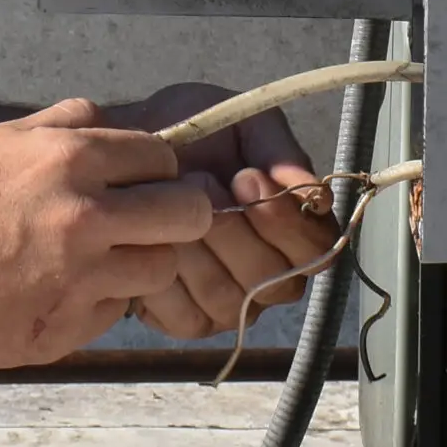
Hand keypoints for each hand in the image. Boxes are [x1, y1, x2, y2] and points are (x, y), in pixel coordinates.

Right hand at [0, 101, 219, 370]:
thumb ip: (64, 125)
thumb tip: (115, 125)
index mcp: (69, 160)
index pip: (165, 158)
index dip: (156, 168)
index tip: (141, 180)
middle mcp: (83, 219)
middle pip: (187, 215)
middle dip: (176, 213)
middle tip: (148, 220)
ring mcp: (77, 281)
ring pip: (159, 269)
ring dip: (138, 260)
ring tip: (96, 257)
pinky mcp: (62, 331)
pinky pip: (114, 313)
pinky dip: (98, 300)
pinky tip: (57, 288)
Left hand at [96, 82, 338, 340]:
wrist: (129, 142)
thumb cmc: (195, 136)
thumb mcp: (245, 126)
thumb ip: (281, 155)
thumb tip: (315, 197)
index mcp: (296, 234)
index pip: (316, 251)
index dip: (284, 221)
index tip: (246, 176)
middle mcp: (271, 277)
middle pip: (273, 280)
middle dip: (232, 229)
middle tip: (198, 182)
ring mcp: (231, 304)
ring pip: (229, 299)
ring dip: (195, 248)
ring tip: (165, 205)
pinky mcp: (188, 320)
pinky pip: (189, 317)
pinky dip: (166, 277)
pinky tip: (149, 240)